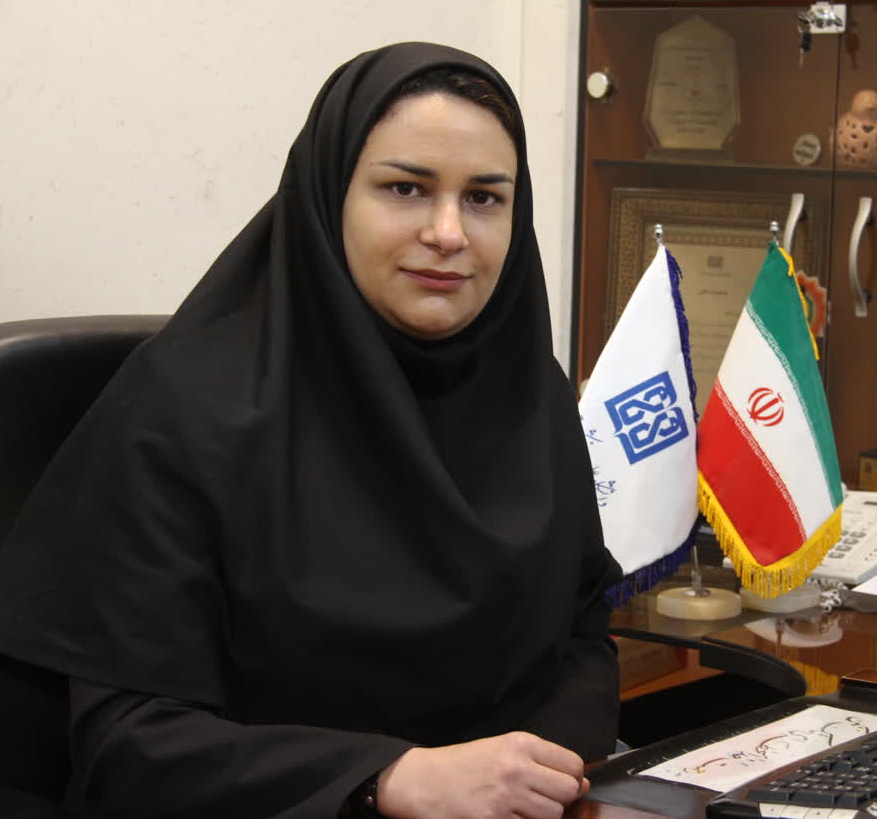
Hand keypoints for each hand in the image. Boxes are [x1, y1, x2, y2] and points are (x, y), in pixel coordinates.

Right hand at [377, 731, 587, 818]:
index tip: (561, 783)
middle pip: (569, 791)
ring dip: (544, 816)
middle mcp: (517, 767)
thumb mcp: (501, 748)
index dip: (572, 777)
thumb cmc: (463, 765)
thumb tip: (581, 782)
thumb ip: (540, 761)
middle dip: (562, 799)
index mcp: (520, 743)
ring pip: (554, 815)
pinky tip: (508, 816)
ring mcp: (507, 796)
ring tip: (523, 808)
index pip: (573, 764)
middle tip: (543, 798)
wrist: (424, 781)